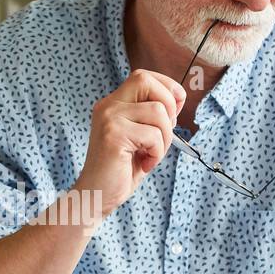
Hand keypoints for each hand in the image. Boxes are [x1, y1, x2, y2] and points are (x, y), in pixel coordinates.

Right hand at [73, 69, 185, 217]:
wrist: (97, 197)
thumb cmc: (121, 170)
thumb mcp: (140, 136)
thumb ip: (152, 115)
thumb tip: (177, 99)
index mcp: (113, 104)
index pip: (143, 76)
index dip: (166, 88)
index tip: (173, 113)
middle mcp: (107, 106)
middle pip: (146, 80)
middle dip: (168, 105)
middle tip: (164, 132)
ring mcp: (109, 119)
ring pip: (157, 110)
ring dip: (165, 137)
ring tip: (152, 154)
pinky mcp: (113, 135)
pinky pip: (153, 134)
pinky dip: (157, 153)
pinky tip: (145, 164)